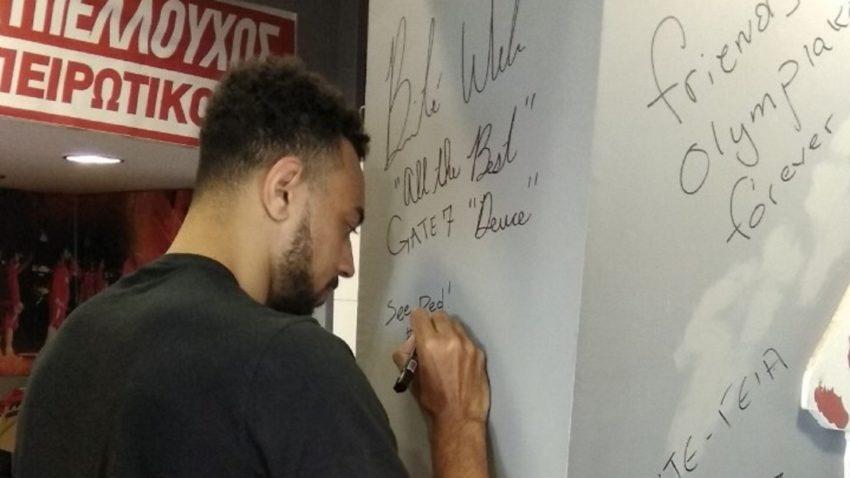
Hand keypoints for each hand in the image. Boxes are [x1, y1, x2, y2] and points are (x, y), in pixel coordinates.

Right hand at [392, 309, 489, 426]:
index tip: (417, 326)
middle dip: (432, 323)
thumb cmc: (431, 399)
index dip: (416, 320)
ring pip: (455, 324)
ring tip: (446, 347)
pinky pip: (467, 338)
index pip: (420, 316)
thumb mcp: (410, 377)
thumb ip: (405, 354)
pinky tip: (458, 359)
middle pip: (439, 315)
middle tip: (431, 337)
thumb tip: (411, 342)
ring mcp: (468, 345)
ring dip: (448, 331)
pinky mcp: (480, 353)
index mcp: (429, 344)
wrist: (459, 417)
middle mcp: (450, 339)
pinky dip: (460, 343)